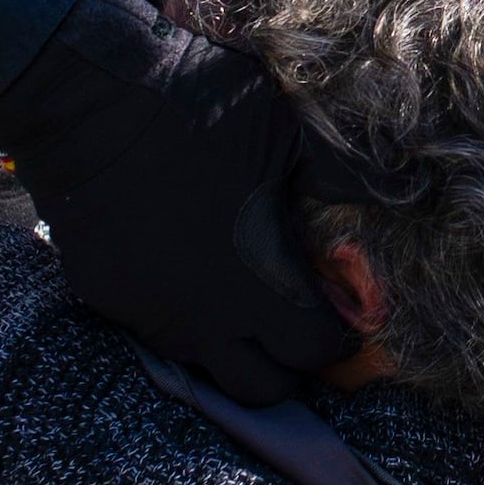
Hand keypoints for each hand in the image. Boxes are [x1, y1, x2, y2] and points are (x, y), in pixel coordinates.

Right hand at [0, 0, 356, 403]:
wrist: (81, 94)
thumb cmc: (195, 104)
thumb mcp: (285, 130)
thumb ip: (342, 176)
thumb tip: (402, 193)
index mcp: (258, 278)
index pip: (315, 353)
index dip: (336, 336)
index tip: (339, 310)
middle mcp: (202, 316)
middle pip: (262, 390)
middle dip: (287, 364)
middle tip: (294, 319)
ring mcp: (147, 314)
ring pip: (204, 369)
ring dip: (232, 347)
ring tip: (242, 296)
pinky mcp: (104, 298)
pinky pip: (155, 333)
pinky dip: (182, 319)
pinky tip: (186, 271)